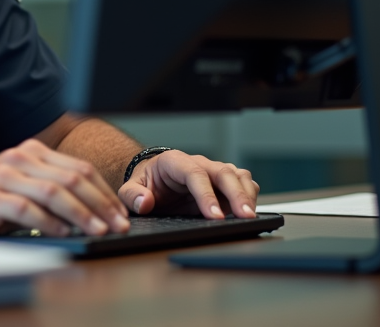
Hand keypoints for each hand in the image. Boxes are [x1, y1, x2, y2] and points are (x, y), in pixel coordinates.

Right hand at [0, 139, 131, 236]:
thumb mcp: (17, 188)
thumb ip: (47, 189)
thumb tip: (92, 210)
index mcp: (29, 152)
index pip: (78, 168)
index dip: (104, 191)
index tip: (120, 212)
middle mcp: (18, 157)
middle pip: (72, 178)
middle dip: (101, 203)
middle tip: (118, 224)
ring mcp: (3, 174)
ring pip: (55, 192)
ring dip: (82, 214)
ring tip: (98, 230)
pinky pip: (28, 209)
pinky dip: (50, 222)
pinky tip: (64, 233)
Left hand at [118, 151, 259, 219]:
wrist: (154, 179)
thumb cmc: (145, 184)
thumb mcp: (130, 189)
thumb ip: (132, 196)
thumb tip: (145, 203)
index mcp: (174, 161)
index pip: (194, 174)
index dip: (206, 194)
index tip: (214, 216)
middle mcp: (198, 162)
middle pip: (223, 172)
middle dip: (236, 195)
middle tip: (244, 217)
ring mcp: (213, 171)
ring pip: (237, 175)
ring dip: (246, 194)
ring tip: (249, 217)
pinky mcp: (223, 182)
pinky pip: (243, 182)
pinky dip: (249, 195)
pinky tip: (248, 212)